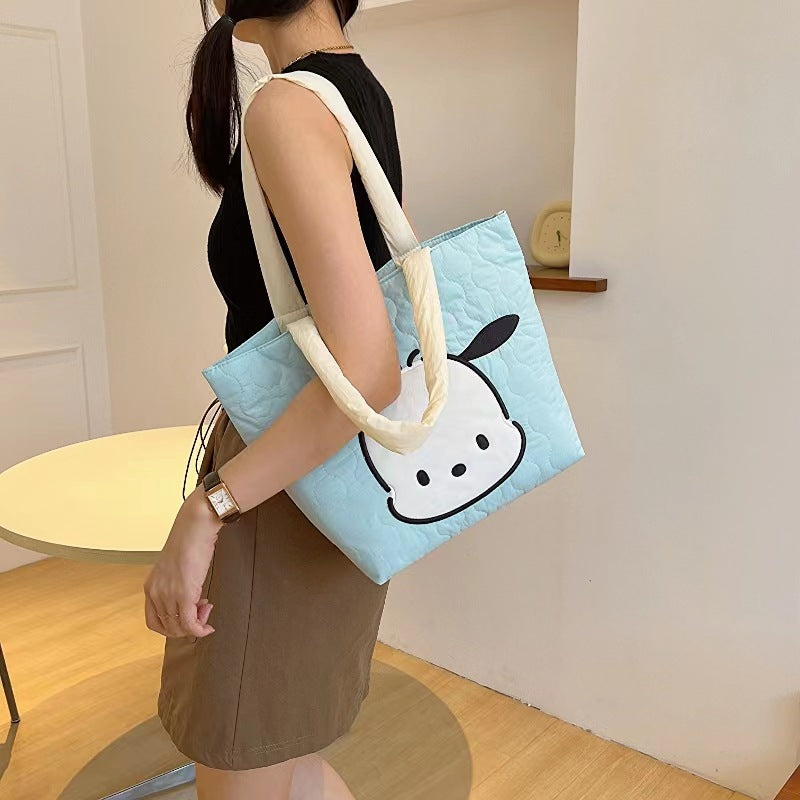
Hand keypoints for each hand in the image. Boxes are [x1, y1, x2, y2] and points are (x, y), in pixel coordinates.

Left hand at [143, 486, 222, 638]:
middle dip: (186, 627)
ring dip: (195, 626)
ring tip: (206, 613)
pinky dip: (200, 629)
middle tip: (200, 615)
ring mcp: (168, 594)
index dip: (172, 626)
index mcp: (150, 586)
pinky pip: (189, 623)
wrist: (195, 527)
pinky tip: (207, 626)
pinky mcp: (185, 594)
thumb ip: (175, 585)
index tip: (186, 618)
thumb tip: (189, 600)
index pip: (153, 621)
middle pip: (166, 627)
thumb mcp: (175, 567)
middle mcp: (155, 592)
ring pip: (178, 628)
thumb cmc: (188, 540)